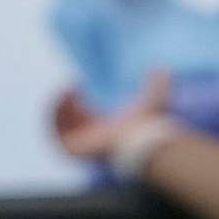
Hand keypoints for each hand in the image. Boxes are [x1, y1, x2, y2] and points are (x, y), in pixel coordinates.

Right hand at [52, 71, 169, 162]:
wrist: (141, 140)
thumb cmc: (147, 126)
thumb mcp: (152, 100)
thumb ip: (157, 84)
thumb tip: (164, 68)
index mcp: (104, 130)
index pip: (82, 116)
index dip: (74, 100)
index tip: (76, 84)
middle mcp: (91, 140)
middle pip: (68, 121)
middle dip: (66, 103)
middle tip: (71, 87)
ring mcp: (81, 147)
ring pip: (59, 126)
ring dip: (58, 108)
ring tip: (66, 91)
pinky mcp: (72, 151)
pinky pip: (54, 135)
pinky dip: (54, 118)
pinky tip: (62, 100)